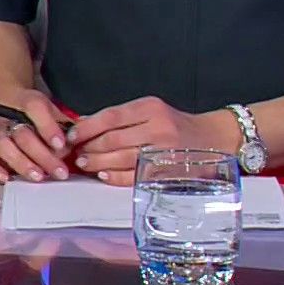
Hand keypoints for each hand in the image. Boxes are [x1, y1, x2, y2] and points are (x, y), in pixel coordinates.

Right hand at [0, 88, 75, 184]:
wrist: (5, 101)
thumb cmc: (36, 113)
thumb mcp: (53, 110)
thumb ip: (66, 123)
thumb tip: (84, 136)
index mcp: (29, 103)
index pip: (35, 110)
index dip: (48, 127)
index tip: (61, 144)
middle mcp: (10, 117)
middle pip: (23, 135)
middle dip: (42, 155)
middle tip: (60, 172)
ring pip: (5, 147)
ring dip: (22, 163)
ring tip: (38, 176)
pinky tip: (6, 178)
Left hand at [65, 96, 234, 184]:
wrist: (213, 138)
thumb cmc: (174, 124)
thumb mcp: (151, 110)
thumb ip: (122, 118)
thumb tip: (84, 126)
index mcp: (150, 108)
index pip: (110, 117)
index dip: (86, 128)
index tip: (70, 136)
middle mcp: (157, 128)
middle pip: (113, 139)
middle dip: (89, 148)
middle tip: (74, 154)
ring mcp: (164, 151)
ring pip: (121, 158)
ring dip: (98, 163)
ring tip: (84, 164)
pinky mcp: (167, 171)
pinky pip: (135, 176)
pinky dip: (115, 177)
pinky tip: (103, 176)